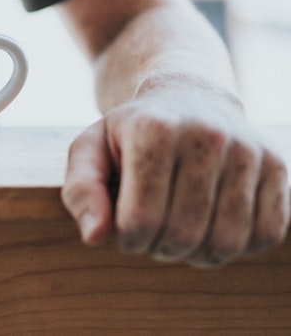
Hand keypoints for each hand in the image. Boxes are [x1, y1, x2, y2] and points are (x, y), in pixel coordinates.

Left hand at [61, 82, 288, 266]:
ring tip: (180, 232)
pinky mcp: (278, 166)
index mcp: (154, 128)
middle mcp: (207, 133)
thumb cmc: (131, 134)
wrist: (187, 98)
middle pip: (184, 235)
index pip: (140, 221)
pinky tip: (213, 226)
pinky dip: (238, 246)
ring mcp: (248, 149)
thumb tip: (95, 237)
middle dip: (160, 248)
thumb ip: (81, 190)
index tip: (123, 226)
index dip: (127, 238)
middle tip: (152, 232)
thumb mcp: (90, 150)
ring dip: (198, 254)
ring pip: (227, 242)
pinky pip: (266, 235)